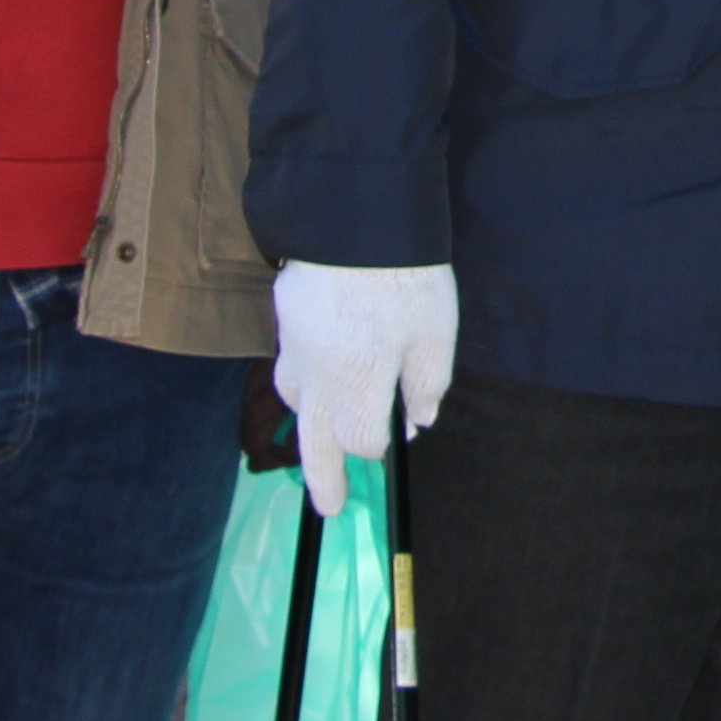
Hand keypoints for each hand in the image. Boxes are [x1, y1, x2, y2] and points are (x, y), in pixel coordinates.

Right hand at [271, 262, 455, 515]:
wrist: (354, 213)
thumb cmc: (404, 279)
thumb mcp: (434, 336)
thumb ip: (426, 386)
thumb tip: (416, 423)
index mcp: (357, 387)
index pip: (363, 442)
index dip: (380, 444)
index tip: (392, 436)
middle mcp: (317, 377)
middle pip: (314, 442)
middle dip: (323, 478)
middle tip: (330, 507)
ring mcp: (295, 346)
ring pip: (295, 400)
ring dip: (308, 421)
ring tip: (321, 431)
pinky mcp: (286, 315)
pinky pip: (290, 361)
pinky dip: (302, 377)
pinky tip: (318, 367)